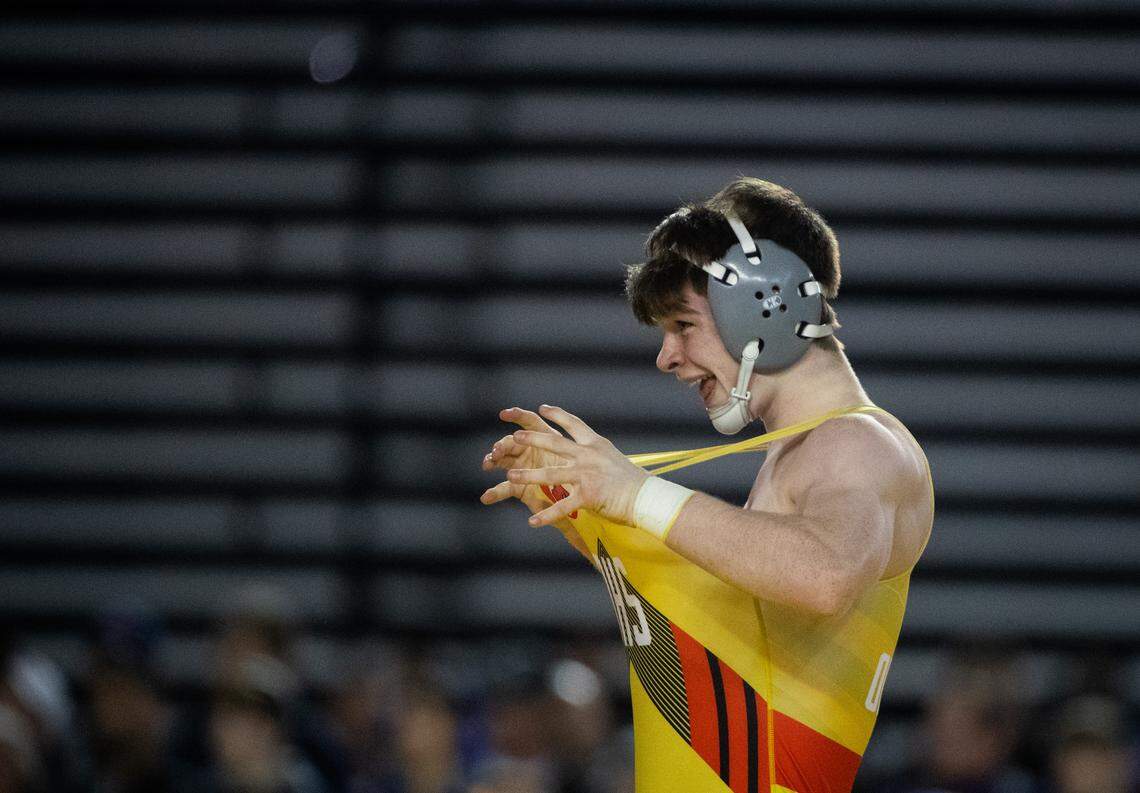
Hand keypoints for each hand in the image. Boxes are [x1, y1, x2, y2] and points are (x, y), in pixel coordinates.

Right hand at [480, 406, 572, 515]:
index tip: (504, 414)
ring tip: (488, 464)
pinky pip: (505, 488)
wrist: (583, 502)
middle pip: (512, 442)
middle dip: (502, 444)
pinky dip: (494, 493)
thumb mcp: (580, 461)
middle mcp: (532, 450)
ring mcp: (523, 468)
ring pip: (503, 460)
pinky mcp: (520, 487)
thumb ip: (569, 447)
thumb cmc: (584, 477)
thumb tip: (562, 430)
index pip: (530, 422)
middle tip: (497, 451)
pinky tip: (486, 498)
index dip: (517, 415)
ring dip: (493, 460)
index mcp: (547, 438)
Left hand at [505, 405, 650, 527]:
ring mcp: (586, 475)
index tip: (542, 408)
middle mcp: (588, 456)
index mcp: (596, 444)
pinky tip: (532, 522)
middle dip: (532, 439)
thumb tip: (590, 455)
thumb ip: (598, 456)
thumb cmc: (635, 482)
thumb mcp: (614, 459)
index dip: (557, 415)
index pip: (574, 424)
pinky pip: (562, 507)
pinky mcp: (587, 496)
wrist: (647, 498)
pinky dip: (546, 515)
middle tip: (514, 436)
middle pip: (554, 443)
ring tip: (510, 476)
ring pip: (550, 474)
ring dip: (528, 475)